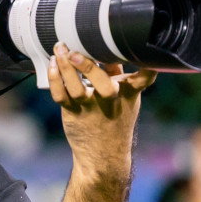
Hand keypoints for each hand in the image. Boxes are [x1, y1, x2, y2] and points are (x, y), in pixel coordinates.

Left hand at [47, 42, 153, 179]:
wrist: (102, 154)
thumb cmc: (114, 119)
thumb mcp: (124, 98)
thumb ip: (117, 73)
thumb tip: (108, 47)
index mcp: (128, 93)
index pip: (143, 80)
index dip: (148, 69)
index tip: (147, 58)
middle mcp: (110, 101)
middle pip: (103, 84)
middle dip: (88, 67)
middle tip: (74, 51)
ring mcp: (90, 108)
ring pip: (76, 88)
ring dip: (65, 68)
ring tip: (59, 49)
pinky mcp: (73, 113)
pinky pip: (61, 96)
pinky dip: (54, 80)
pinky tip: (52, 65)